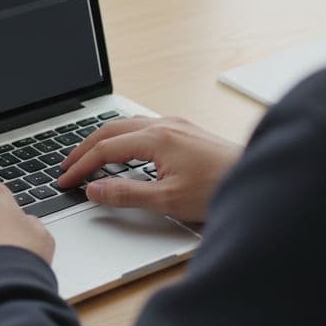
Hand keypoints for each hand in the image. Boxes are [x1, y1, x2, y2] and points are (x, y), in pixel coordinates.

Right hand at [55, 116, 241, 223]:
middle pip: (111, 130)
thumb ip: (126, 194)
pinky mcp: (187, 132)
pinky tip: (124, 150)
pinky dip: (123, 137)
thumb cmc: (219, 189)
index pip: (105, 149)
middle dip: (84, 148)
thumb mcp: (167, 200)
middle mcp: (165, 125)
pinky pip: (144, 127)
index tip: (66, 180)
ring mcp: (177, 126)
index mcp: (156, 138)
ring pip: (127, 125)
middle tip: (66, 166)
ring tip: (88, 156)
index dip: (81, 166)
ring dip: (103, 140)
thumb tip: (94, 189)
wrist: (259, 181)